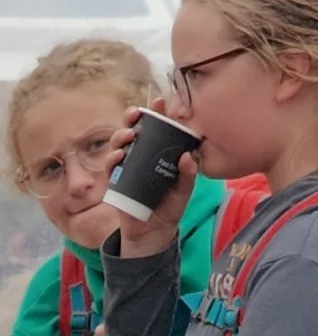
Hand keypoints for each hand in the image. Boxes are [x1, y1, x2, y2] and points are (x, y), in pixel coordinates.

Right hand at [105, 111, 196, 257]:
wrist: (155, 234)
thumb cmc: (170, 206)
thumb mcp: (184, 189)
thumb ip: (188, 174)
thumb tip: (187, 157)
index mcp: (158, 152)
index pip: (157, 127)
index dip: (156, 112)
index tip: (159, 101)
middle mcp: (140, 156)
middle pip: (133, 130)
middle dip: (132, 117)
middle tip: (137, 113)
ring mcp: (127, 168)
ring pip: (119, 144)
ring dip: (121, 135)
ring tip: (130, 134)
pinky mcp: (117, 183)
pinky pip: (112, 168)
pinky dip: (113, 159)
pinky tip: (119, 155)